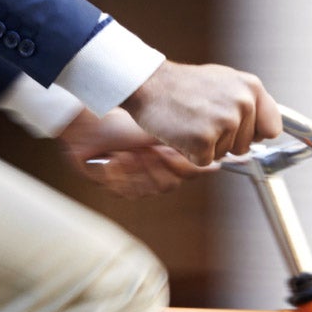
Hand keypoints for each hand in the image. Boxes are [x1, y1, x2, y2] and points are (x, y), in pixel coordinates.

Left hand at [59, 109, 203, 198]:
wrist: (89, 121)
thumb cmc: (124, 121)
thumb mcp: (160, 125)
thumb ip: (191, 136)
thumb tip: (222, 146)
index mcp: (163, 162)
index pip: (182, 175)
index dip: (179, 166)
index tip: (171, 150)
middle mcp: (149, 175)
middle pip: (167, 185)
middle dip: (158, 166)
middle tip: (148, 150)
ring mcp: (131, 182)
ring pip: (146, 189)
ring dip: (137, 169)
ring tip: (128, 153)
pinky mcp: (112, 186)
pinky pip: (123, 190)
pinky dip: (119, 174)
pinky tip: (114, 160)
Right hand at [121, 61, 280, 166]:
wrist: (151, 85)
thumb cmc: (183, 86)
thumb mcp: (224, 83)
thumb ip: (247, 102)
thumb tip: (266, 129)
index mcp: (251, 87)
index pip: (272, 127)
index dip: (256, 135)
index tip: (247, 136)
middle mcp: (243, 103)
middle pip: (245, 146)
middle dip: (225, 141)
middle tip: (204, 120)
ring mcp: (225, 122)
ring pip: (224, 155)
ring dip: (207, 146)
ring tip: (192, 122)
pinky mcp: (205, 140)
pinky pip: (204, 161)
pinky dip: (191, 153)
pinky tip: (183, 132)